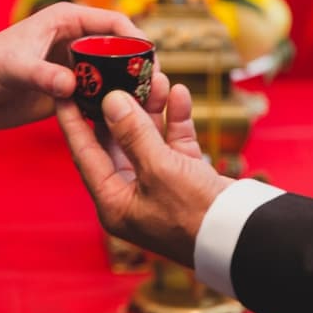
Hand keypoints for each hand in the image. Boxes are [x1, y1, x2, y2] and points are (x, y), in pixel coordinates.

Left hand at [0, 2, 145, 129]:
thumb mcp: (13, 68)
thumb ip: (42, 75)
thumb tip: (70, 85)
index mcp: (66, 21)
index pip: (114, 24)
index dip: (136, 40)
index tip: (150, 62)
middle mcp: (75, 43)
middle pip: (120, 53)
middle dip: (139, 70)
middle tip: (155, 92)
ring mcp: (73, 70)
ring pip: (113, 79)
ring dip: (129, 93)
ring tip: (147, 112)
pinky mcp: (67, 95)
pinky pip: (97, 101)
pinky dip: (111, 110)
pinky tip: (123, 127)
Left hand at [56, 82, 233, 266]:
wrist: (248, 238)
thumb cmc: (196, 213)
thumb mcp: (159, 169)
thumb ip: (132, 133)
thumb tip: (110, 100)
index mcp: (113, 202)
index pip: (84, 153)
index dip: (72, 121)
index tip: (63, 91)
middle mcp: (132, 195)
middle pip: (116, 141)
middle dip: (119, 106)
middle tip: (113, 74)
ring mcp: (160, 187)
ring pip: (147, 138)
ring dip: (150, 107)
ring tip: (154, 76)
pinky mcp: (187, 179)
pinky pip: (174, 143)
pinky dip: (176, 120)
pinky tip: (179, 93)